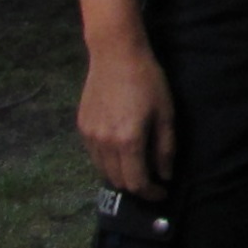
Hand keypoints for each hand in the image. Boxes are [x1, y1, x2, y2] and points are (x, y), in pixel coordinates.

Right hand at [78, 42, 175, 199]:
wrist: (115, 55)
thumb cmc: (148, 81)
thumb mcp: (165, 114)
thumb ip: (165, 149)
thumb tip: (165, 175)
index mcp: (128, 141)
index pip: (136, 183)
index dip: (151, 193)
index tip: (162, 192)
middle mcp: (104, 143)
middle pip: (118, 180)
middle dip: (137, 187)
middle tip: (152, 181)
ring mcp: (89, 135)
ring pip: (103, 170)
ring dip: (121, 175)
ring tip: (138, 167)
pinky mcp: (81, 126)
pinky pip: (94, 155)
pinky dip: (108, 161)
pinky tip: (122, 152)